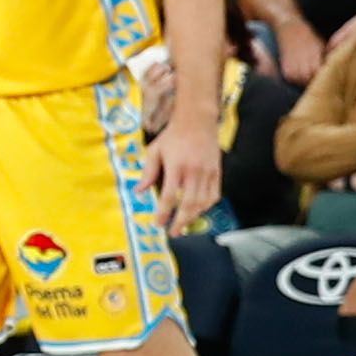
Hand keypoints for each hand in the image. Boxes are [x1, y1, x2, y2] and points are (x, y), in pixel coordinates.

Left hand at [157, 113, 222, 228]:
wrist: (197, 122)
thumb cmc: (173, 136)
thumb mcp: (154, 151)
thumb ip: (148, 172)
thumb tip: (138, 191)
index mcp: (177, 167)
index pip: (170, 196)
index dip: (164, 213)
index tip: (158, 224)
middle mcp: (194, 172)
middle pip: (189, 204)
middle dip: (181, 221)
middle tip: (173, 233)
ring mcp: (208, 173)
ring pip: (203, 202)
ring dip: (193, 216)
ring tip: (183, 224)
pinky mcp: (217, 172)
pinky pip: (215, 195)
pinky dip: (206, 206)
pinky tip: (197, 211)